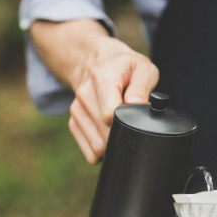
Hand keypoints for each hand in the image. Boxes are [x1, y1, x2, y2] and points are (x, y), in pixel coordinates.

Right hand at [68, 35, 158, 163]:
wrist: (99, 63)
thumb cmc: (125, 68)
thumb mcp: (142, 69)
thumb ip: (141, 89)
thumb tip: (137, 106)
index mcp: (103, 78)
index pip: (109, 114)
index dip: (126, 122)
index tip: (133, 117)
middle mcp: (85, 95)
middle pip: (105, 134)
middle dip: (123, 135)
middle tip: (131, 122)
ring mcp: (77, 110)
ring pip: (97, 147)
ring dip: (113, 144)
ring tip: (121, 127)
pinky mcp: (74, 123)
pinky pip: (90, 152)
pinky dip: (103, 150)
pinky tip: (110, 136)